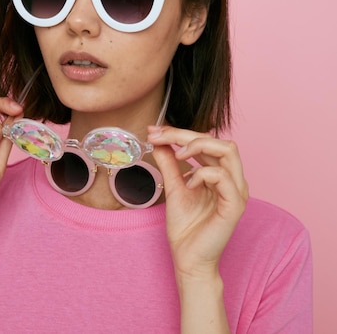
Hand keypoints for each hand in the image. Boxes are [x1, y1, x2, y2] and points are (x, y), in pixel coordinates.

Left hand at [148, 125, 247, 280]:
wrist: (189, 260)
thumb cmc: (186, 228)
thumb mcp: (173, 188)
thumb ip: (169, 163)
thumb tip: (158, 140)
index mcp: (221, 173)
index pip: (206, 141)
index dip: (180, 132)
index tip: (154, 131)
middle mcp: (233, 179)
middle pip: (218, 140)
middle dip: (186, 134)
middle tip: (159, 136)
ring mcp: (237, 191)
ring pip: (228, 150)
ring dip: (199, 146)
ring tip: (178, 155)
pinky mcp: (235, 205)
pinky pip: (224, 177)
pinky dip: (204, 174)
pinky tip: (189, 184)